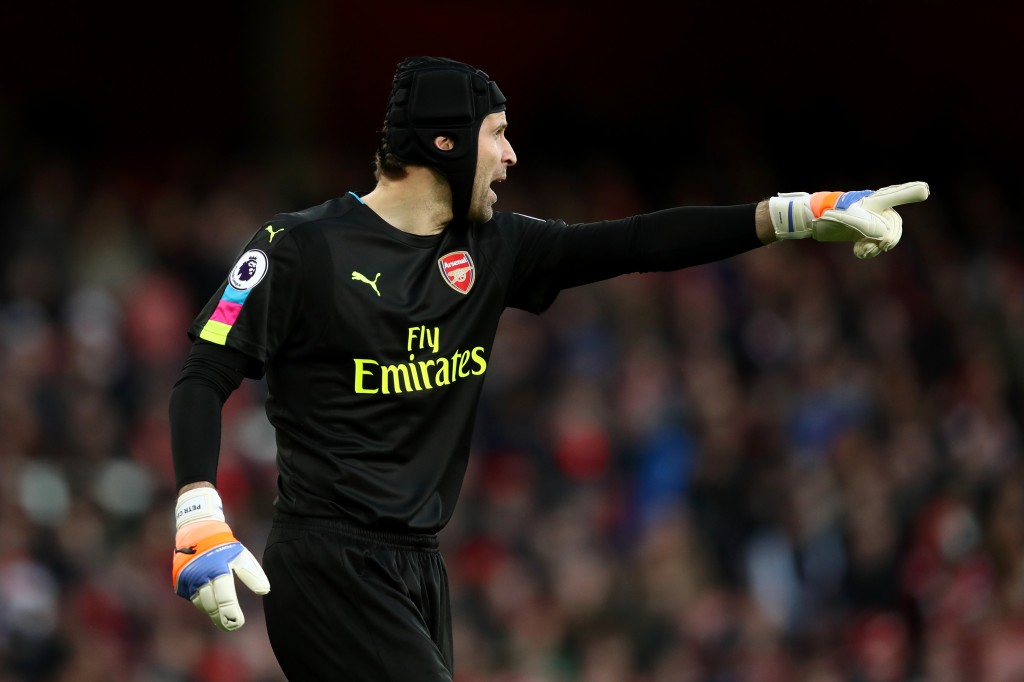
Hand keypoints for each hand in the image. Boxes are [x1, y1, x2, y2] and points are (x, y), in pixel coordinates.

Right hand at [172, 487, 269, 631]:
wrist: (198, 532)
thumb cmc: (225, 546)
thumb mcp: (242, 556)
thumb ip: (253, 574)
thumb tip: (264, 591)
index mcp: (217, 569)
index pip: (224, 597)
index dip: (231, 613)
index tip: (239, 623)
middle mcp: (199, 576)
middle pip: (211, 606)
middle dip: (222, 618)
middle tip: (232, 626)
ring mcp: (187, 580)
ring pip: (201, 603)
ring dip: (212, 612)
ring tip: (223, 618)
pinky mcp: (180, 582)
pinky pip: (192, 597)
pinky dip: (202, 601)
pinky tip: (211, 603)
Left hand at [769, 181, 929, 257]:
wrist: (812, 219)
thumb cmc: (829, 213)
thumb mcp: (849, 219)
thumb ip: (869, 225)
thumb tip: (884, 235)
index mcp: (875, 201)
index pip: (897, 196)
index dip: (910, 193)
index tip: (924, 189)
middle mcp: (877, 209)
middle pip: (895, 227)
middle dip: (887, 240)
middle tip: (877, 247)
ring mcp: (871, 220)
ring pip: (886, 238)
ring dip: (876, 248)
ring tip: (862, 252)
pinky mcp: (863, 231)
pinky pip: (875, 244)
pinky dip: (869, 251)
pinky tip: (859, 252)